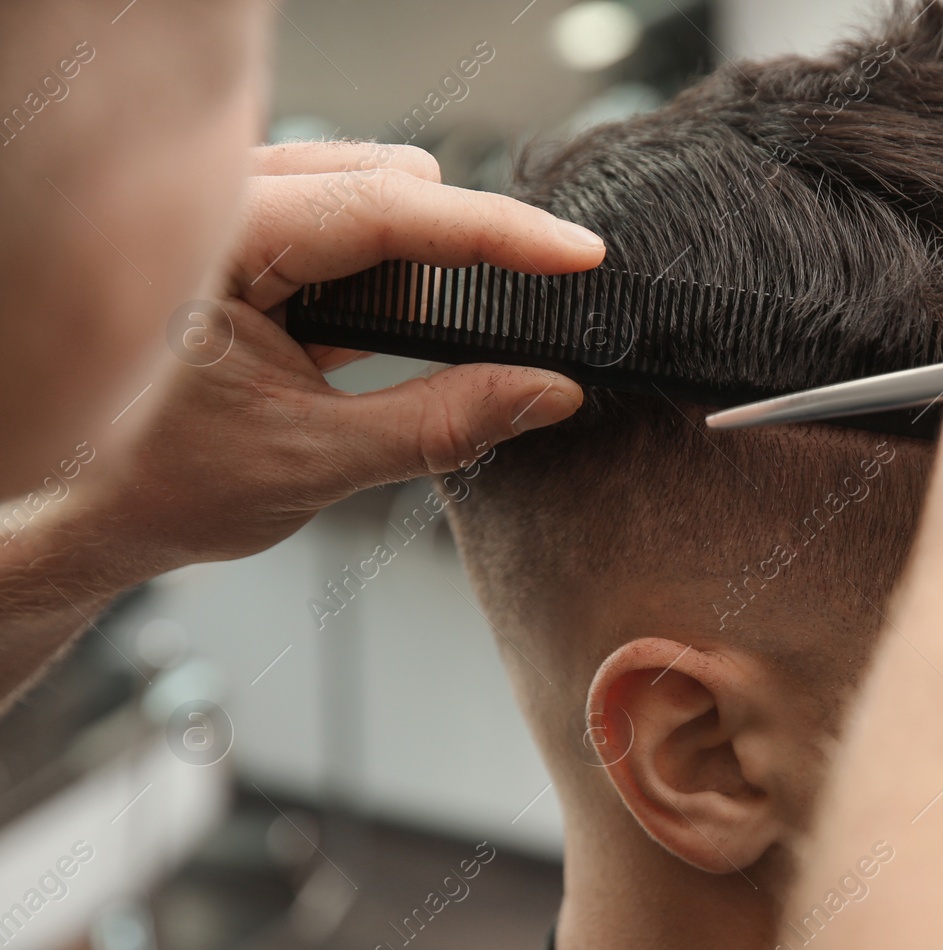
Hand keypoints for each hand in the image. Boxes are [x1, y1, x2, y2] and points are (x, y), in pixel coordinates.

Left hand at [70, 141, 604, 579]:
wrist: (95, 506)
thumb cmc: (165, 482)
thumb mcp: (317, 461)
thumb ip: (443, 424)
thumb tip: (548, 392)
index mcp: (220, 245)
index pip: (388, 209)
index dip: (497, 233)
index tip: (577, 255)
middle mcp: (225, 208)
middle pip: (393, 182)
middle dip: (460, 248)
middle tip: (503, 332)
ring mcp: (240, 216)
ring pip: (378, 194)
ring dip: (420, 261)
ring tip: (400, 347)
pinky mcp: (258, 239)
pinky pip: (352, 222)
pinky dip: (390, 271)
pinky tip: (374, 331)